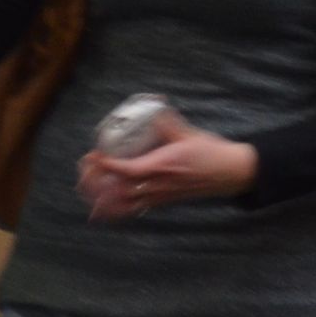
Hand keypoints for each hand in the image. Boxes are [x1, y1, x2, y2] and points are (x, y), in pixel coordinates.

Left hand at [82, 112, 257, 220]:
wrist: (230, 174)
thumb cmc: (212, 153)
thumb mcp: (189, 133)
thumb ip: (168, 122)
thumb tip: (155, 105)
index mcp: (163, 166)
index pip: (128, 170)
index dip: (107, 165)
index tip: (93, 155)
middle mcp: (158, 185)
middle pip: (118, 191)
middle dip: (96, 182)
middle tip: (85, 167)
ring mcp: (159, 196)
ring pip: (122, 206)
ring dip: (100, 198)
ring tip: (86, 187)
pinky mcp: (161, 202)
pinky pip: (133, 211)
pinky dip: (114, 211)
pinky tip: (100, 209)